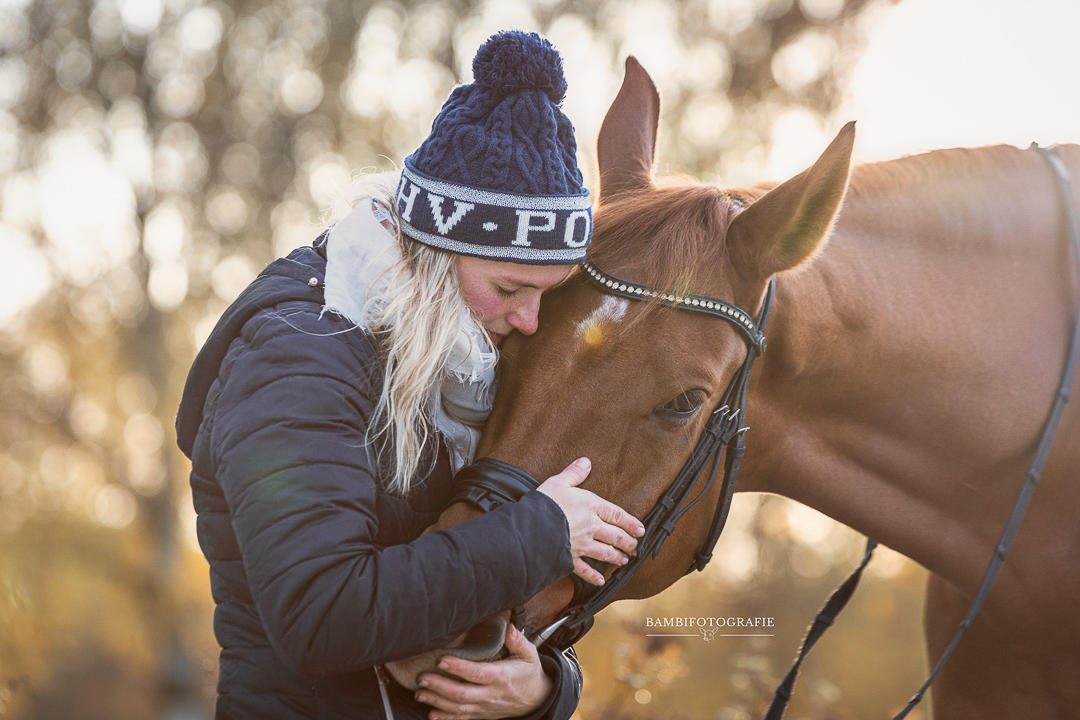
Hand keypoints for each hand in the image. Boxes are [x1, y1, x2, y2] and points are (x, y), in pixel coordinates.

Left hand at [414, 624, 552, 719]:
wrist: (536, 699)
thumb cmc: (529, 673)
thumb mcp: (529, 655)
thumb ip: (518, 641)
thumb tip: (509, 628)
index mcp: (502, 677)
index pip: (478, 673)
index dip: (459, 668)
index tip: (441, 660)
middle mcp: (491, 694)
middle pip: (463, 694)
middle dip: (440, 686)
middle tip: (422, 678)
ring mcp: (484, 707)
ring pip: (458, 708)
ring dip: (437, 702)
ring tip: (419, 693)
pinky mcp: (481, 715)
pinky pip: (461, 719)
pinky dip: (445, 718)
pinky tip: (431, 714)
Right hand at [537, 457, 644, 585]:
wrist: (532, 528)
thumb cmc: (546, 503)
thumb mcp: (559, 482)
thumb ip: (574, 473)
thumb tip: (586, 462)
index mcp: (591, 506)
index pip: (616, 514)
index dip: (630, 522)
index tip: (641, 530)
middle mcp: (591, 527)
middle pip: (615, 536)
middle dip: (628, 542)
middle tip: (636, 547)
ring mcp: (582, 545)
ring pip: (606, 553)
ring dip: (617, 557)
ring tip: (624, 560)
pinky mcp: (571, 558)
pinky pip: (585, 570)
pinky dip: (594, 576)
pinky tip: (601, 580)